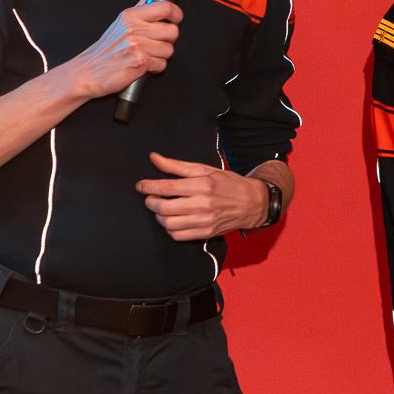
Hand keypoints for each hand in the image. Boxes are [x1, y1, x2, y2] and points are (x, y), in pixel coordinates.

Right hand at [66, 0, 182, 99]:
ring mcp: (136, 45)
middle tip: (155, 44)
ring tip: (146, 55)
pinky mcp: (139, 61)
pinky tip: (142, 65)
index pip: (166, 7)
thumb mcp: (120, 23)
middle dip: (167, 41)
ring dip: (160, 56)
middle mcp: (133, 28)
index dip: (176, 14)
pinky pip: (161, 64)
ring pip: (169, 50)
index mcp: (130, 16)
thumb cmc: (105, 50)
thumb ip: (140, 9)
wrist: (87, 72)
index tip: (175, 19)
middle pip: (172, 31)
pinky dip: (155, 68)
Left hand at [135, 152, 267, 240]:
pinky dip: (170, 228)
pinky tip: (173, 219)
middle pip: (163, 207)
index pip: (166, 187)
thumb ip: (177, 165)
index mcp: (202, 185)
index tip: (141, 185)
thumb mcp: (205, 169)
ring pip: (167, 223)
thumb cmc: (228, 184)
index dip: (148, 186)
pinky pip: (177, 235)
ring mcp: (204, 221)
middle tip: (151, 197)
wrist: (252, 203)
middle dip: (151, 202)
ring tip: (162, 208)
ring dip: (159, 216)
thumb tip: (154, 158)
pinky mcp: (205, 233)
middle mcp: (202, 204)